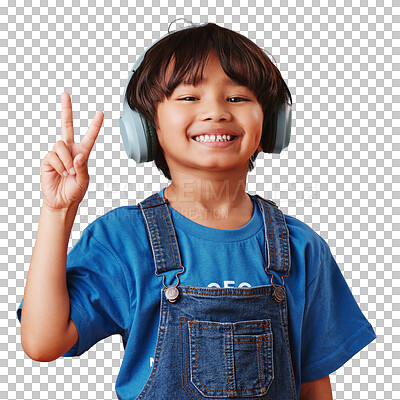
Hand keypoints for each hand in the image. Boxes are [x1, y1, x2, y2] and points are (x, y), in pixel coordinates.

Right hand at [40, 92, 103, 210]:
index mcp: (82, 153)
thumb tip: (77, 156)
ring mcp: (58, 154)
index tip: (101, 113)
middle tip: (65, 94)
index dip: (94, 125)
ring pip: (60, 145)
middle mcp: (69, 150)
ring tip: (69, 172)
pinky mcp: (48, 160)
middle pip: (67, 126)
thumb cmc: (75, 191)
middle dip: (66, 110)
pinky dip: (59, 166)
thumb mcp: (84, 180)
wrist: (62, 202)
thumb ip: (82, 167)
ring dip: (66, 160)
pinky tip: (61, 173)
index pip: (89, 136)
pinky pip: (53, 156)